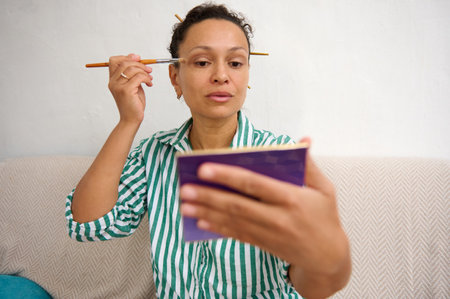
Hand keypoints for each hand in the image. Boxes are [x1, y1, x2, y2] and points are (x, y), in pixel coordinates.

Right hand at [108, 54, 152, 124]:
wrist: (131, 119)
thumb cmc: (133, 104)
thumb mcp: (132, 86)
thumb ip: (133, 75)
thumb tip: (138, 60)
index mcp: (112, 80)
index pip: (114, 61)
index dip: (126, 57)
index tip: (138, 58)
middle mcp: (113, 82)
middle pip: (124, 63)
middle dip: (139, 63)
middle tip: (149, 69)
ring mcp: (118, 86)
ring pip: (132, 69)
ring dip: (144, 71)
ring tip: (150, 78)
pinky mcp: (126, 91)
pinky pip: (139, 77)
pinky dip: (147, 78)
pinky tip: (149, 84)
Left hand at [180, 138, 350, 295]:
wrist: (328, 256)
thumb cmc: (325, 217)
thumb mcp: (324, 189)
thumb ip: (310, 165)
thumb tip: (303, 139)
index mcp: (291, 198)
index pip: (254, 184)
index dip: (228, 176)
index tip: (204, 168)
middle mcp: (277, 217)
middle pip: (237, 205)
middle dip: (208, 196)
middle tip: (185, 189)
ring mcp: (269, 233)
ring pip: (232, 221)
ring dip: (206, 213)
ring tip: (184, 205)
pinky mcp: (263, 243)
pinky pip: (237, 235)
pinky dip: (218, 228)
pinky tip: (200, 222)